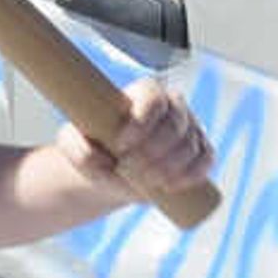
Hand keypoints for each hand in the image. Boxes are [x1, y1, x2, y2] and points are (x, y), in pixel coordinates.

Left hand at [61, 78, 212, 210]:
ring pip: (190, 144)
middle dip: (155, 151)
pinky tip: (175, 185)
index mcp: (144, 93)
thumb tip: (98, 156)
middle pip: (174, 124)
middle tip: (131, 169)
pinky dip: (194, 173)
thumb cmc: (91, 148)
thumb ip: (76, 147)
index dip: (141, 122)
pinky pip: (206, 159)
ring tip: (148, 182)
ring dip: (171, 166)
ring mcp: (189, 129)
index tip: (120, 145)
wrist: (111, 171)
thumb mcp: (72, 145)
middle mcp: (172, 106)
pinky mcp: (199, 151)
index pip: (153, 99)